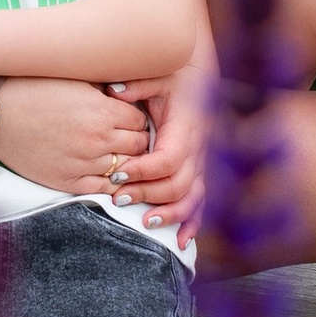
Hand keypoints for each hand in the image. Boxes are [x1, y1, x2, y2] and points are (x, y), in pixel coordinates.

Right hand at [0, 76, 155, 198]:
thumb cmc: (31, 90)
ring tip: (116, 151)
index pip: (140, 121)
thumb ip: (104, 89)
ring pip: (124, 169)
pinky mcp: (67, 181)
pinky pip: (102, 188)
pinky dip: (109, 181)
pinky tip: (105, 170)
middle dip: (136, 139)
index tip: (130, 117)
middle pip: (138, 146)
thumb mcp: (74, 78)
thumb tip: (126, 94)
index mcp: (102, 112)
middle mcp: (97, 140)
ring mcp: (83, 163)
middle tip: (127, 134)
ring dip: (124, 160)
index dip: (137, 118)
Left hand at [120, 74, 204, 238]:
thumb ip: (135, 85)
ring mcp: (201, 162)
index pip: (168, 159)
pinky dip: (191, 223)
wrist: (197, 75)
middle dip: (149, 195)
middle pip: (178, 183)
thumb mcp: (154, 75)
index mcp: (186, 128)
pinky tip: (179, 241)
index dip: (144, 172)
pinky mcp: (199, 170)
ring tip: (145, 222)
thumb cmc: (172, 75)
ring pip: (191, 197)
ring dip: (170, 213)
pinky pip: (200, 201)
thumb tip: (114, 91)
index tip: (118, 175)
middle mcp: (197, 148)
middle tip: (118, 199)